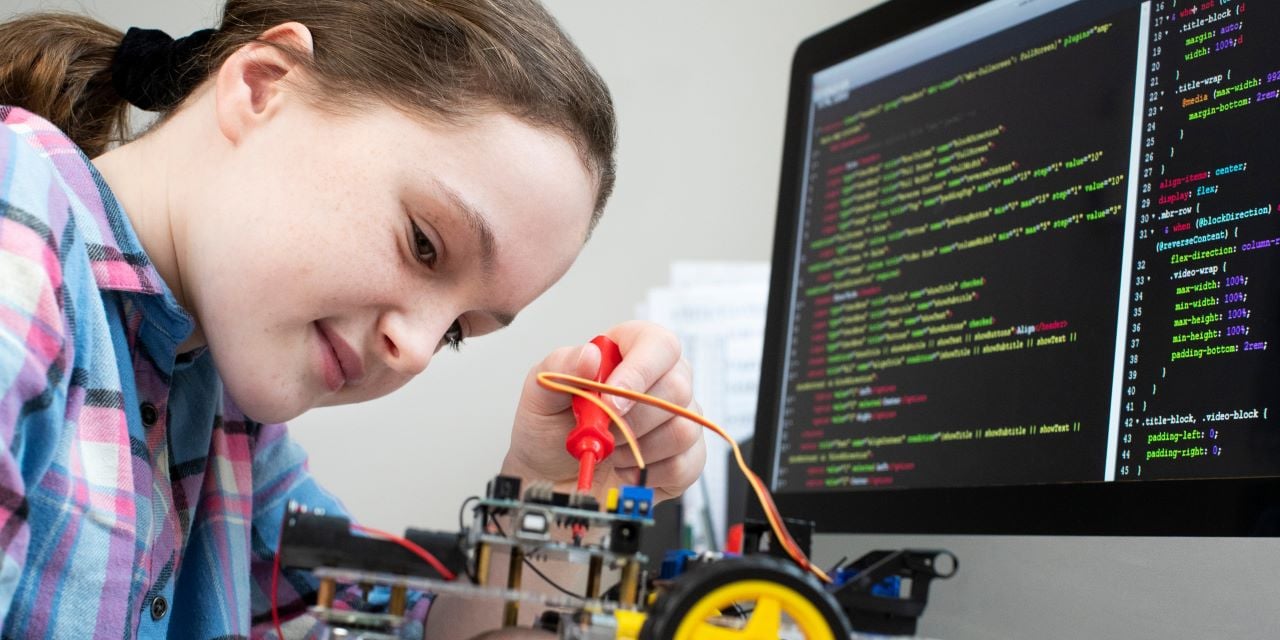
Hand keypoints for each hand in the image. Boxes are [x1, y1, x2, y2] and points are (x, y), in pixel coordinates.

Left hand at [501, 321, 705, 501]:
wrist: (549, 477)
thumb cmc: (549, 427)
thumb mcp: (542, 391)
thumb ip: (562, 367)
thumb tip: (591, 355)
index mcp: (633, 349)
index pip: (659, 345)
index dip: (639, 372)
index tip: (610, 400)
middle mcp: (664, 378)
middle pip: (677, 389)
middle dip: (631, 420)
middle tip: (601, 431)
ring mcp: (680, 417)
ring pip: (683, 429)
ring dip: (637, 449)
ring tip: (611, 450)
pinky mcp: (687, 456)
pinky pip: (685, 464)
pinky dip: (647, 473)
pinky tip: (625, 468)